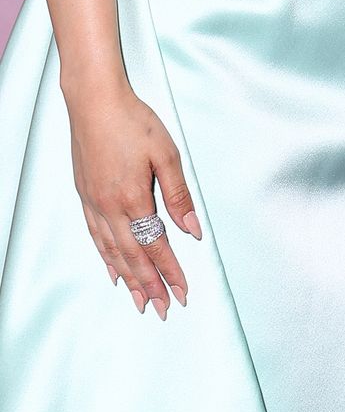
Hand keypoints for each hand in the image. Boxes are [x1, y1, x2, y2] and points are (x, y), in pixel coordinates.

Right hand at [67, 82, 200, 317]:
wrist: (94, 102)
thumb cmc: (134, 121)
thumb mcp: (166, 153)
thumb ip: (178, 194)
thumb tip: (193, 229)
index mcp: (134, 199)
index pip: (156, 246)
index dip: (170, 272)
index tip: (183, 293)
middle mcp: (111, 208)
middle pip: (134, 257)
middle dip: (150, 286)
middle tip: (164, 310)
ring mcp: (94, 204)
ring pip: (113, 253)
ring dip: (128, 280)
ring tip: (140, 302)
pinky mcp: (85, 197)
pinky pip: (96, 238)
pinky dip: (107, 259)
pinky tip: (113, 270)